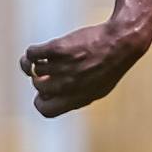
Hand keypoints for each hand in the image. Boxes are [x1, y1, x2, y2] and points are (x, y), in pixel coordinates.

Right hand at [20, 19, 150, 116]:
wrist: (120, 41)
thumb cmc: (111, 65)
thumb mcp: (99, 88)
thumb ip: (76, 96)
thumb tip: (55, 99)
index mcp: (77, 99)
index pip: (46, 110)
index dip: (42, 101)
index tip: (45, 92)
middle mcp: (67, 85)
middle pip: (38, 88)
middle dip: (41, 79)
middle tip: (50, 70)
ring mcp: (62, 67)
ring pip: (35, 70)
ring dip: (38, 63)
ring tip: (47, 58)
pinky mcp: (57, 49)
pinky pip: (31, 54)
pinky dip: (31, 53)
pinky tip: (39, 51)